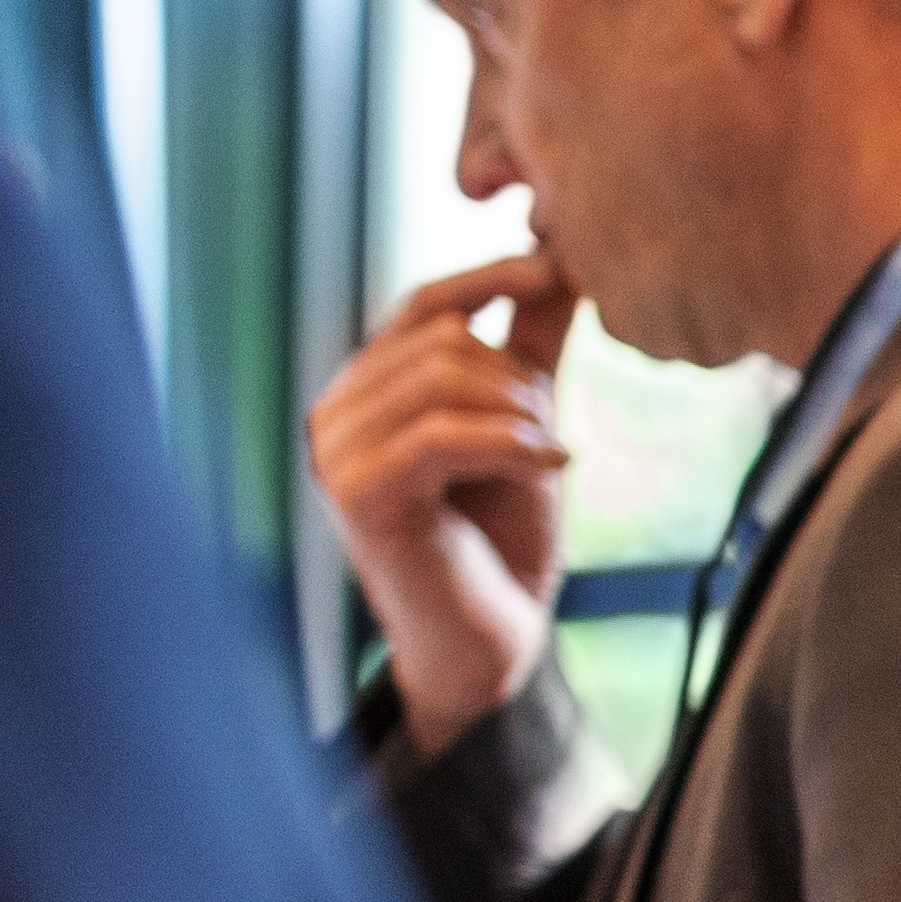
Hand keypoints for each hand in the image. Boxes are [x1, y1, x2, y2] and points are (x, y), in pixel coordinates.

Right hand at [307, 252, 580, 730]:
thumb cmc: (502, 536)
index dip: (490, 278)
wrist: (489, 641)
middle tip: (551, 430)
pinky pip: (440, 435)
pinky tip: (551, 466)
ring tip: (548, 455)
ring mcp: (336, 452)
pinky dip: (508, 444)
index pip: (423, 304)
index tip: (558, 269)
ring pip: (440, 380)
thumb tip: (564, 259)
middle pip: (440, 340)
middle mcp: (336, 412)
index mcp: (368, 388)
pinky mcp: (356, 494)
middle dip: (518, 377)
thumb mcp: (522, 422)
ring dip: (519, 413)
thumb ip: (531, 345)